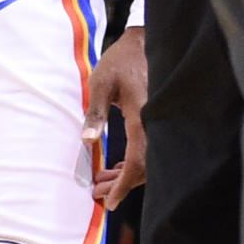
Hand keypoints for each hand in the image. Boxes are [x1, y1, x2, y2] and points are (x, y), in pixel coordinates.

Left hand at [81, 25, 146, 210]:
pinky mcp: (154, 120)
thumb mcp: (101, 81)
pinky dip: (132, 162)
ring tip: (102, 182)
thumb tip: (87, 141)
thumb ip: (95, 111)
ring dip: (125, 175)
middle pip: (143, 167)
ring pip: (146, 160)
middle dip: (121, 184)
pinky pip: (147, 149)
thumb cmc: (120, 60)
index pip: (137, 161)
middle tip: (99, 193)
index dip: (124, 184)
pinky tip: (116, 165)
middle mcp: (153, 123)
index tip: (108, 200)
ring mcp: (156, 122)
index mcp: (141, 116)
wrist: (143, 42)